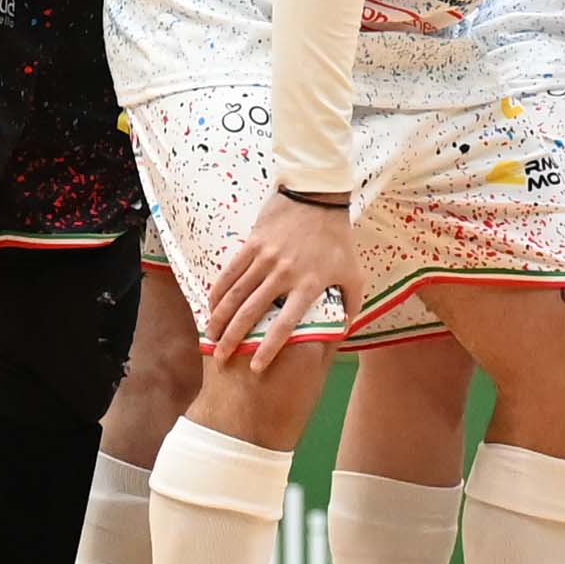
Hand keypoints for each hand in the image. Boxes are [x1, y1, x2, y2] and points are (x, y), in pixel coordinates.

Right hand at [209, 194, 361, 367]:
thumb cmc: (338, 239)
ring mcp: (266, 257)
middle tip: (222, 359)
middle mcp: (285, 273)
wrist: (319, 196)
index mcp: (310, 284)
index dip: (269, 348)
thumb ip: (351, 305)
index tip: (256, 367)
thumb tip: (343, 332)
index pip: (286, 324)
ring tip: (210, 338)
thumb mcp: (354, 273)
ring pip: (236, 294)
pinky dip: (218, 292)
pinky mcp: (252, 244)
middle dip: (234, 339)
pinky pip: (230, 272)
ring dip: (220, 318)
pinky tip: (210, 307)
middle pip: (252, 312)